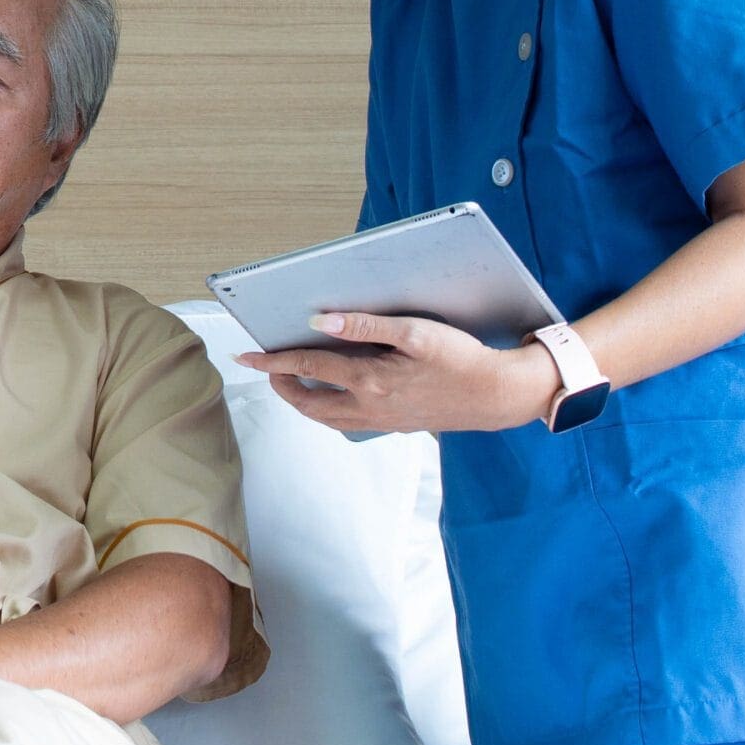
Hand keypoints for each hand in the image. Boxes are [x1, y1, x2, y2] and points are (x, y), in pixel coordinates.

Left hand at [235, 312, 556, 435]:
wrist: (497, 395)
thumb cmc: (461, 359)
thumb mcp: (414, 332)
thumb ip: (365, 325)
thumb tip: (321, 320)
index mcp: (370, 380)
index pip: (309, 366)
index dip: (274, 360)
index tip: (247, 356)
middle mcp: (370, 406)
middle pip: (309, 402)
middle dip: (282, 385)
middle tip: (267, 368)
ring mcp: (382, 420)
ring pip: (327, 417)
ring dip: (303, 400)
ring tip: (291, 381)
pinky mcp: (395, 424)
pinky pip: (348, 422)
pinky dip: (328, 410)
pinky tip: (332, 396)